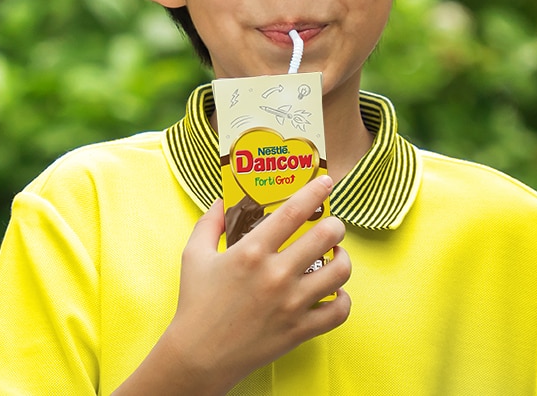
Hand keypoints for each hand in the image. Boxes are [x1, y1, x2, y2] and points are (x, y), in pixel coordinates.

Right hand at [115, 175, 350, 394]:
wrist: (199, 355)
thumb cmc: (196, 303)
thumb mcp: (193, 255)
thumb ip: (208, 223)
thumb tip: (219, 201)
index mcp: (251, 252)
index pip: (293, 212)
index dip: (314, 192)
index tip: (325, 182)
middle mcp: (276, 275)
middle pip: (326, 236)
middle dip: (336, 225)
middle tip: (331, 225)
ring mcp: (291, 304)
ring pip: (340, 272)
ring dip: (342, 258)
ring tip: (335, 255)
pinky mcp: (299, 330)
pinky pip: (339, 311)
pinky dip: (342, 298)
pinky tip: (333, 291)